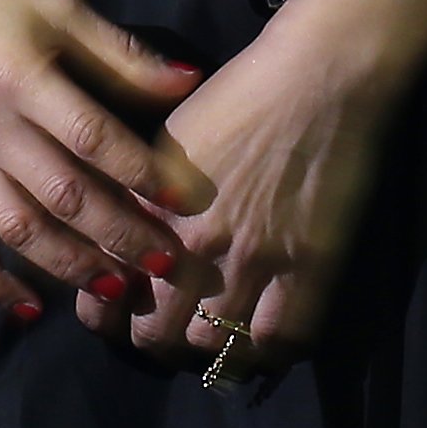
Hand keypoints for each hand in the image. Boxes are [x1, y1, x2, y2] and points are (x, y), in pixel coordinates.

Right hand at [0, 0, 209, 315]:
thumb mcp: (58, 11)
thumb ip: (121, 54)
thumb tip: (189, 81)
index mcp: (21, 76)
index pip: (91, 136)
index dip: (140, 172)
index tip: (182, 200)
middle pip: (62, 195)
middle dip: (120, 235)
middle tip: (167, 262)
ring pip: (18, 230)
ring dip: (71, 265)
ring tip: (118, 286)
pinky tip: (31, 307)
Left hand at [77, 13, 402, 381]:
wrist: (320, 75)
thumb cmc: (241, 92)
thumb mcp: (168, 137)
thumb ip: (138, 192)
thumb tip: (118, 233)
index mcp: (153, 206)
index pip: (113, 284)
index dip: (106, 311)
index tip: (112, 308)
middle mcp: (195, 242)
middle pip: (157, 330)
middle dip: (150, 339)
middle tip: (160, 332)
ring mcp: (255, 259)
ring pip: (211, 345)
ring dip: (204, 349)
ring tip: (207, 339)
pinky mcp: (309, 268)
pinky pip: (278, 341)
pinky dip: (263, 352)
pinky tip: (256, 341)